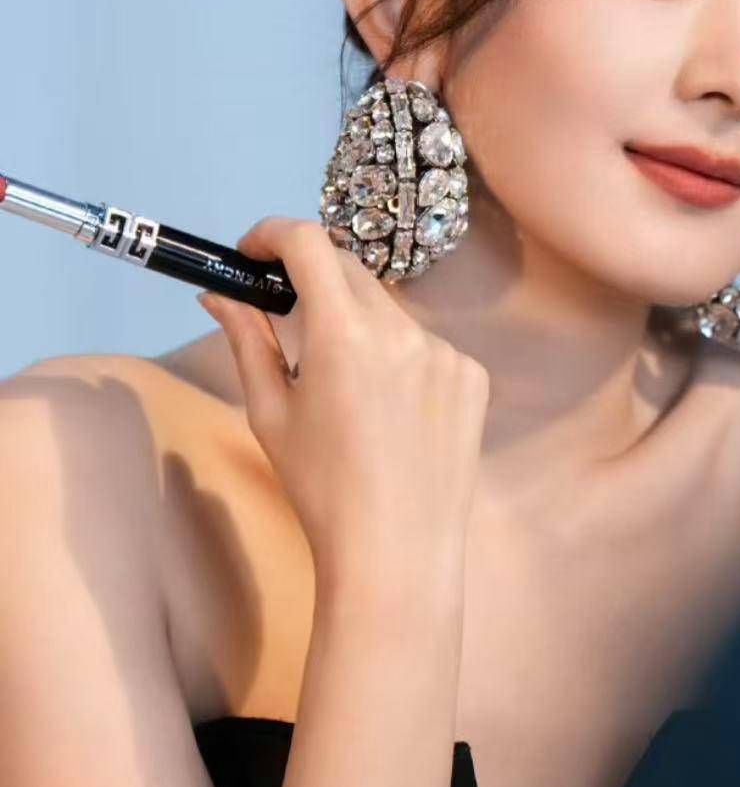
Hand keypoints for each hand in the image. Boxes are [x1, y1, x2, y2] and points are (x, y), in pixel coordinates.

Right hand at [195, 217, 489, 604]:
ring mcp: (446, 351)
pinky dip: (400, 358)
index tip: (253, 251)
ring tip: (344, 387)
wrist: (396, 553)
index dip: (274, 233)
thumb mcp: (270, 412)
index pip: (309, 243)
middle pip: (349, 271)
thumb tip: (219, 292)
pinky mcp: (473, 375)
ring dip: (358, 324)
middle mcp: (402, 330)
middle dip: (312, 278)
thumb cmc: (321, 488)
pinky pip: (426, 346)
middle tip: (284, 308)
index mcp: (344, 334)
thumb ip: (248, 339)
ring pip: (389, 312)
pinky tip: (390, 413)